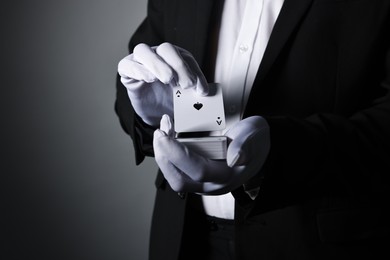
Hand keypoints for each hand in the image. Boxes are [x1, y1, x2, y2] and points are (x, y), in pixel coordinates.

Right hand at [117, 42, 207, 126]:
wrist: (155, 113)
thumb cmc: (171, 100)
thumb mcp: (187, 96)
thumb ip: (195, 91)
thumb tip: (203, 91)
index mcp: (175, 57)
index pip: (185, 57)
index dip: (194, 72)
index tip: (200, 90)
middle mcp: (157, 55)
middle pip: (165, 48)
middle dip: (178, 65)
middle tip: (186, 85)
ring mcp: (139, 61)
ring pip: (142, 50)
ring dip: (157, 64)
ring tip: (167, 80)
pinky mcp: (126, 72)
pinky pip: (126, 65)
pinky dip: (138, 70)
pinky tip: (149, 80)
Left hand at [153, 115, 270, 194]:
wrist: (257, 142)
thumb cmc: (254, 138)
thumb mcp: (253, 135)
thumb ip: (244, 145)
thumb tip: (235, 158)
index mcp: (228, 176)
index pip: (198, 170)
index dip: (178, 154)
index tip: (164, 135)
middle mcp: (213, 184)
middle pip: (180, 181)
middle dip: (164, 157)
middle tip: (159, 133)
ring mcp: (204, 182)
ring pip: (175, 177)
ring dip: (163, 156)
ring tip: (162, 132)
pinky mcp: (196, 176)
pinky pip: (176, 170)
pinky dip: (167, 155)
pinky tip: (166, 138)